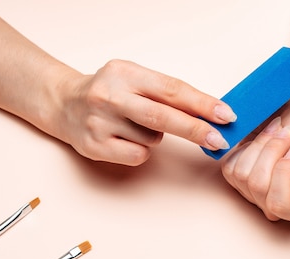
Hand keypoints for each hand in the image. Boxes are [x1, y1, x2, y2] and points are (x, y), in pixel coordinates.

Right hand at [51, 59, 235, 165]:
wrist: (64, 104)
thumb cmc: (109, 92)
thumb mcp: (134, 79)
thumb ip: (165, 92)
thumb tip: (210, 113)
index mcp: (125, 72)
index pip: (171, 89)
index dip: (202, 103)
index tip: (226, 115)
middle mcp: (110, 96)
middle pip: (163, 117)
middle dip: (196, 130)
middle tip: (219, 140)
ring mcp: (100, 122)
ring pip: (152, 139)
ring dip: (156, 136)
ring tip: (135, 124)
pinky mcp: (95, 146)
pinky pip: (137, 155)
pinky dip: (141, 150)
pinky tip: (125, 139)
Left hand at [220, 98, 289, 223]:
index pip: (279, 205)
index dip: (285, 173)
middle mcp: (271, 208)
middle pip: (258, 187)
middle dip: (273, 153)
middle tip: (288, 133)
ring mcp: (251, 195)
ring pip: (243, 175)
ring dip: (261, 146)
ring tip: (277, 130)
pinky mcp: (235, 179)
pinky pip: (232, 166)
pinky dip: (247, 146)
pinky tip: (262, 137)